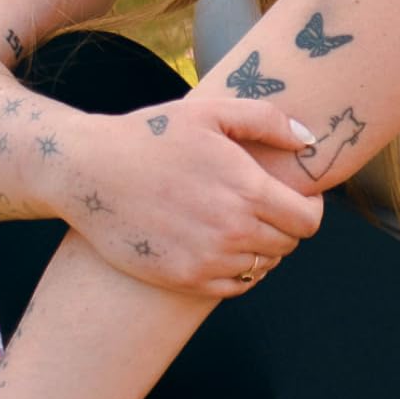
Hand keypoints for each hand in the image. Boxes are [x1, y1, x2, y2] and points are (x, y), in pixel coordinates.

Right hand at [59, 94, 324, 296]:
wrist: (89, 172)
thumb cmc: (152, 135)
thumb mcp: (210, 112)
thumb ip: (267, 121)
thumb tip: (309, 141)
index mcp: (248, 191)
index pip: (308, 220)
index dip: (310, 209)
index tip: (298, 199)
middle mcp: (234, 231)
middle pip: (288, 245)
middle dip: (285, 227)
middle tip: (266, 209)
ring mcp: (209, 259)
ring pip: (263, 266)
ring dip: (261, 249)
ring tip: (239, 225)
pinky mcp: (185, 279)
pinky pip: (236, 286)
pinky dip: (239, 271)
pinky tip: (224, 249)